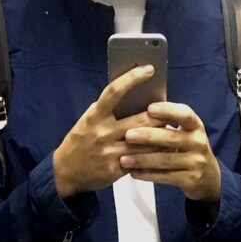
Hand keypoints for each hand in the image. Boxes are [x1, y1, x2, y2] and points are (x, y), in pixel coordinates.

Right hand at [52, 66, 161, 198]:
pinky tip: (163, 151)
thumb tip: (130, 97)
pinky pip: (139, 160)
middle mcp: (102, 132)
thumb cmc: (80, 142)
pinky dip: (152, 155)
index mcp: (95, 116)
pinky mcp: (114, 169)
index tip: (149, 69)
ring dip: (160, 136)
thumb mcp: (87, 121)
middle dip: (159, 116)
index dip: (132, 78)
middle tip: (173, 110)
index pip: (115, 92)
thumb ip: (105, 110)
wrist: (67, 172)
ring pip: (143, 142)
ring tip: (173, 130)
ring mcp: (109, 152)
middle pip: (138, 120)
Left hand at [118, 102, 221, 203]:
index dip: (168, 110)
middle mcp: (198, 143)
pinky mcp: (191, 180)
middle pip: (171, 138)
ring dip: (142, 159)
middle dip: (148, 136)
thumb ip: (169, 125)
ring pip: (165, 160)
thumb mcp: (187, 134)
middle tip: (127, 135)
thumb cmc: (189, 150)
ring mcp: (196, 163)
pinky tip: (134, 173)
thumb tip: (139, 112)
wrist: (209, 178)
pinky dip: (148, 175)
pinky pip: (165, 177)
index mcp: (196, 126)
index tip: (149, 108)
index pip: (184, 114)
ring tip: (123, 159)